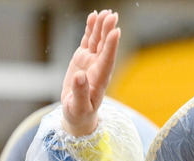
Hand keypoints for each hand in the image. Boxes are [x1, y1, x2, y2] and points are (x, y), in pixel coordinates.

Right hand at [61, 10, 120, 136]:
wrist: (78, 114)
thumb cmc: (79, 114)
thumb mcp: (78, 108)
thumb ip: (80, 93)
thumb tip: (80, 76)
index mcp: (99, 80)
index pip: (107, 61)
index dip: (112, 47)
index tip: (116, 32)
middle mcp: (98, 68)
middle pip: (104, 47)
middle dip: (108, 31)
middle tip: (112, 16)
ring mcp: (91, 61)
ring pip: (97, 41)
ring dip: (101, 27)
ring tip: (105, 13)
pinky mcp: (83, 58)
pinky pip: (88, 40)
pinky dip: (90, 29)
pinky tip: (93, 17)